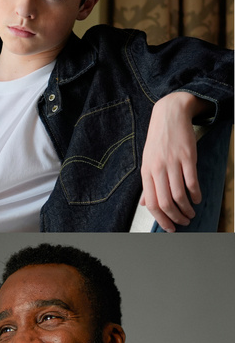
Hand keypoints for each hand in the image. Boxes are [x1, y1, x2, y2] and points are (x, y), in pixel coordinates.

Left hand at [140, 92, 210, 231]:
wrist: (169, 115)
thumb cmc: (158, 141)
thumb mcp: (147, 162)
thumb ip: (147, 184)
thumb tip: (144, 203)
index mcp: (146, 173)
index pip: (151, 203)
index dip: (160, 219)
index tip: (169, 227)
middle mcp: (157, 169)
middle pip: (165, 203)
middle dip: (175, 218)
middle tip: (183, 223)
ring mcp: (172, 163)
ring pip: (178, 195)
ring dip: (187, 209)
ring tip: (191, 213)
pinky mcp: (188, 157)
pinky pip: (191, 181)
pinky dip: (195, 194)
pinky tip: (198, 199)